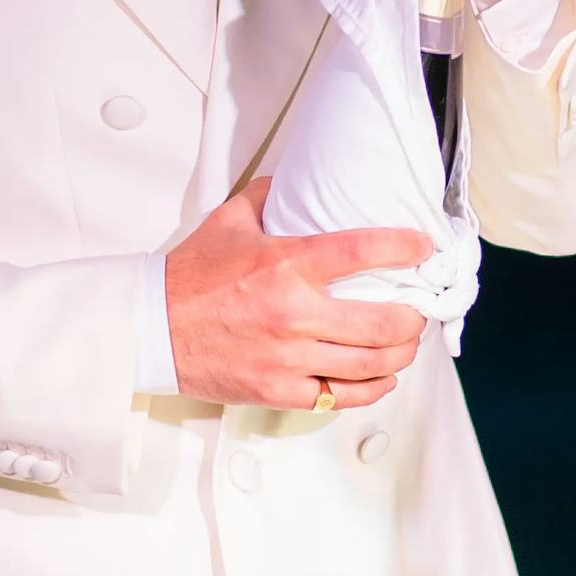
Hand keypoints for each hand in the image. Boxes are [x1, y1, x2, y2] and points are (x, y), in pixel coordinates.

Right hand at [163, 178, 429, 410]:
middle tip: (420, 309)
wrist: (152, 328)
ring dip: (400, 354)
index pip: (361, 251)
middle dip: (413, 318)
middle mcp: (293, 313)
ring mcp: (288, 357)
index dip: (402, 247)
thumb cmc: (190, 276)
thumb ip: (267, 196)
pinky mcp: (279, 389)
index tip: (423, 247)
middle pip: (380, 322)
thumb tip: (296, 179)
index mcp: (285, 265)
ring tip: (407, 343)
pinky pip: (340, 396)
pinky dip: (371, 388)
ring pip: (369, 364)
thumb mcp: (228, 221)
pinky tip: (382, 377)